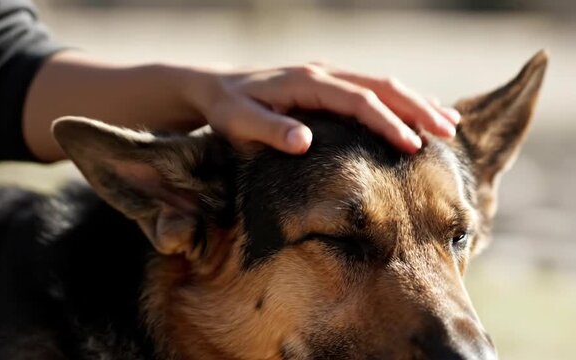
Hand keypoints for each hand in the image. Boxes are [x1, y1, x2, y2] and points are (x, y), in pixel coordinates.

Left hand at [188, 63, 459, 153]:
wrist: (216, 87)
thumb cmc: (227, 109)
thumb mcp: (239, 121)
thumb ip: (269, 130)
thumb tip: (305, 142)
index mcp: (308, 82)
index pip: (358, 101)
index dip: (388, 122)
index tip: (412, 146)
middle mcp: (324, 74)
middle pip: (383, 86)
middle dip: (418, 107)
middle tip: (449, 132)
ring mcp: (329, 76)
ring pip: (383, 85)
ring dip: (416, 102)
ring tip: (449, 123)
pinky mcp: (329, 85)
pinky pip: (372, 91)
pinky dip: (399, 102)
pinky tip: (418, 115)